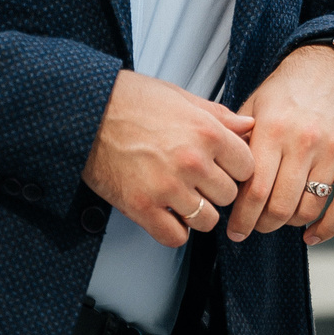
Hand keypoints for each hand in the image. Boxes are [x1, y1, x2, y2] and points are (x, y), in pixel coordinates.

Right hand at [83, 69, 256, 247]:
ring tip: (183, 199)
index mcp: (206, 132)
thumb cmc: (130, 100)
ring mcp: (167, 187)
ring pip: (207, 220)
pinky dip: (174, 231)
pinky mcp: (141, 207)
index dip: (235, 169)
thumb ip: (218, 115)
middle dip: (216, 191)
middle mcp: (192, 161)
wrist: (86, 112)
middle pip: (228, 195)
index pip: (247, 167)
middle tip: (199, 182)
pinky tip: (167, 215)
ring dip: (198, 214)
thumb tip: (248, 125)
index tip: (223, 168)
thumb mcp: (180, 97)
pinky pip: (175, 237)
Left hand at [225, 44, 333, 245]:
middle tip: (255, 227)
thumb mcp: (255, 105)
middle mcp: (304, 141)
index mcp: (274, 129)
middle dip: (262, 225)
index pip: (254, 190)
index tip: (235, 230)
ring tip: (280, 220)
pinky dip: (328, 227)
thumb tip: (220, 177)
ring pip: (309, 208)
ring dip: (290, 224)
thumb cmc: (290, 89)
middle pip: (280, 205)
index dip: (242, 218)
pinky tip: (312, 233)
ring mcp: (333, 151)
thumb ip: (237, 140)